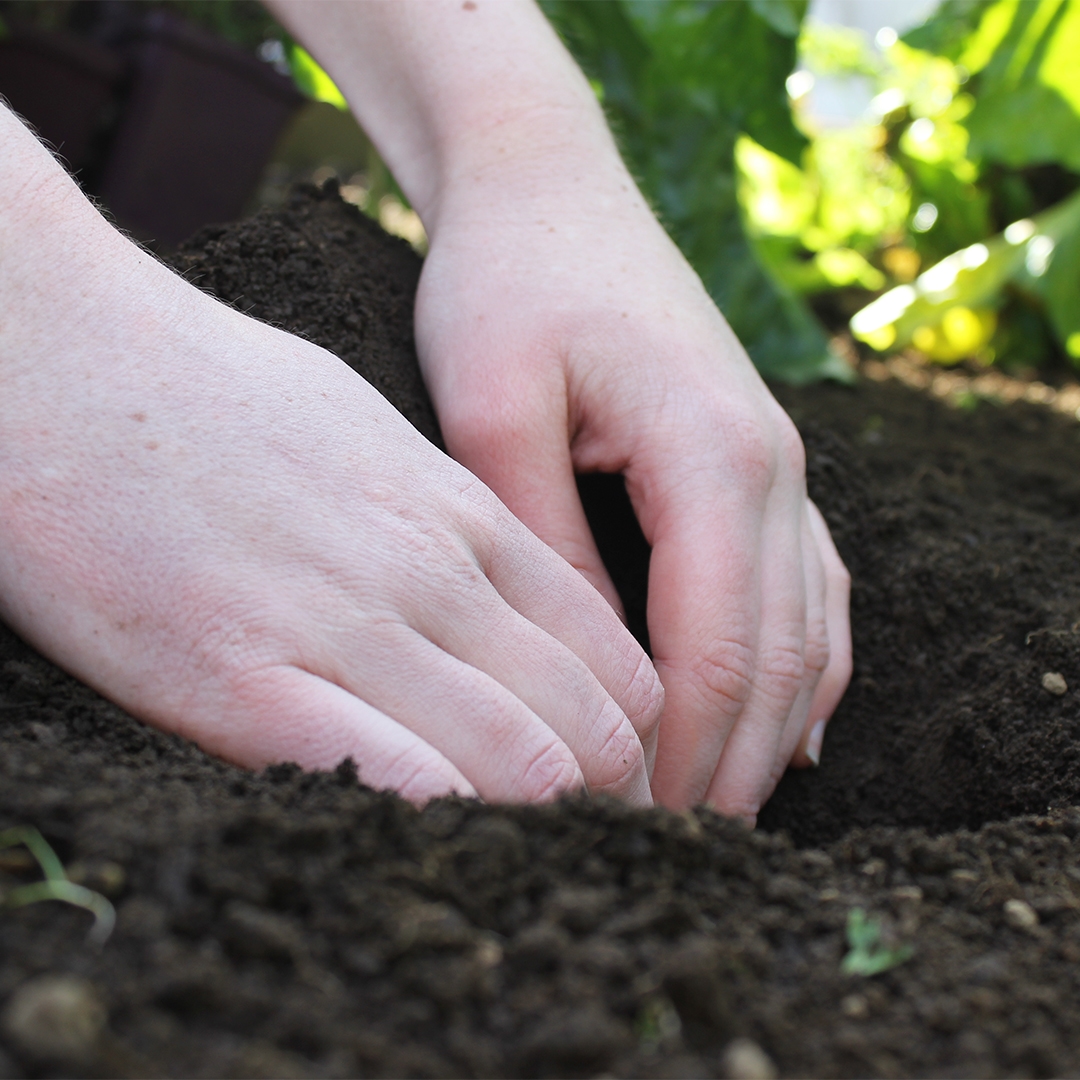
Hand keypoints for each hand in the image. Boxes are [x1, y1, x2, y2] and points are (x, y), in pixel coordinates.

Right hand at [0, 115, 662, 804]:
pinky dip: (436, 823)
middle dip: (609, 800)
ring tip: (535, 866)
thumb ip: (449, 521)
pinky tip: (438, 845)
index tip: (616, 783)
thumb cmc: (221, 392)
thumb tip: (505, 596)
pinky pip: (388, 777)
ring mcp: (341, 625)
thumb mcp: (377, 435)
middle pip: (586, 726)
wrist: (69, 354)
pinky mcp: (237, 678)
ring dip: (543, 826)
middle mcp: (428, 575)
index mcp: (464, 519)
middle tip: (594, 846)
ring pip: (517, 761)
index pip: (614, 659)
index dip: (633, 740)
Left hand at [415, 165, 851, 819]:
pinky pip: (811, 590)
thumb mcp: (493, 406)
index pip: (717, 645)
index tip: (629, 829)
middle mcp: (772, 466)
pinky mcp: (759, 465)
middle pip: (776, 655)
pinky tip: (783, 729)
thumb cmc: (509, 287)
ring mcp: (780, 465)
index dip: (681, 753)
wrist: (553, 195)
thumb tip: (578, 672)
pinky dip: (800, 671)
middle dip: (729, 764)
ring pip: (807, 632)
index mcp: (711, 454)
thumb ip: (540, 540)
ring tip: (718, 814)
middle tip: (670, 854)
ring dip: (768, 731)